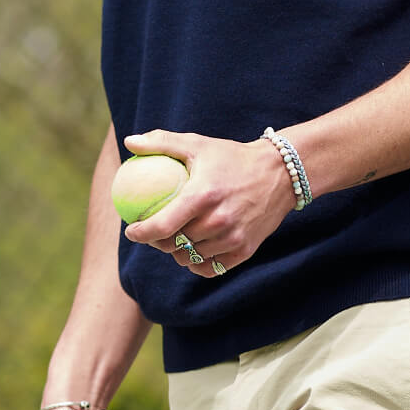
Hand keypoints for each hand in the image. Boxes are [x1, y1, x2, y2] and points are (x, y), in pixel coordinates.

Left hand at [121, 130, 294, 276]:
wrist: (279, 173)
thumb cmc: (232, 156)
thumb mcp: (197, 144)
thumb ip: (161, 142)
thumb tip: (130, 142)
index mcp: (202, 196)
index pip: (162, 225)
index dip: (141, 233)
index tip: (130, 230)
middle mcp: (218, 221)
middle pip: (174, 244)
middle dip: (156, 242)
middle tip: (151, 233)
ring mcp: (232, 238)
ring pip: (191, 257)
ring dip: (177, 253)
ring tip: (172, 240)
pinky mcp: (245, 250)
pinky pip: (211, 267)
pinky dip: (198, 263)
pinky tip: (192, 253)